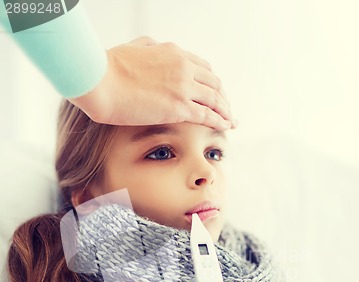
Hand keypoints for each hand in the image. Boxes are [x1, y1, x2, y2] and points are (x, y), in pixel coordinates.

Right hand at [69, 36, 236, 129]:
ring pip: (215, 98)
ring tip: (231, 121)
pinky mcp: (178, 107)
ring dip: (225, 110)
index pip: (203, 68)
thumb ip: (151, 49)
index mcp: (173, 53)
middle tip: (226, 109)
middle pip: (214, 83)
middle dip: (222, 97)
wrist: (99, 81)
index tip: (214, 93)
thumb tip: (157, 49)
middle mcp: (183, 67)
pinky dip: (220, 120)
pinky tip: (225, 126)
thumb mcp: (135, 48)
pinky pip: (207, 114)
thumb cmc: (108, 67)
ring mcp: (182, 87)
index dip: (212, 83)